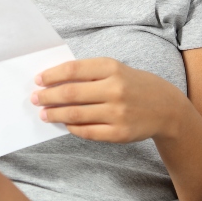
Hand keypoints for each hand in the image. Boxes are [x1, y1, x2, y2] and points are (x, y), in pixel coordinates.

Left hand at [32, 57, 186, 143]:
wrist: (166, 108)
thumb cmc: (134, 85)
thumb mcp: (116, 69)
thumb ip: (89, 73)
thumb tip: (54, 81)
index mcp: (112, 68)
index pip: (73, 70)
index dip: (51, 75)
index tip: (38, 80)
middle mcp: (114, 89)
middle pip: (70, 93)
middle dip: (48, 96)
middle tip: (35, 98)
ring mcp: (117, 113)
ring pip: (76, 115)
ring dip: (55, 114)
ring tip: (44, 113)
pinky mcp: (119, 133)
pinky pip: (87, 132)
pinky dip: (72, 128)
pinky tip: (65, 124)